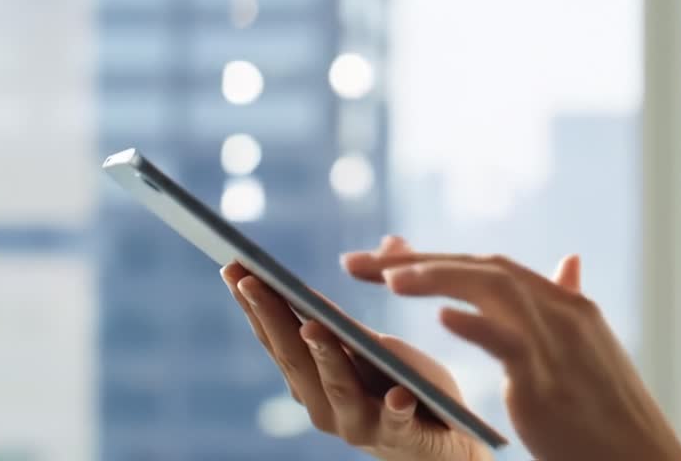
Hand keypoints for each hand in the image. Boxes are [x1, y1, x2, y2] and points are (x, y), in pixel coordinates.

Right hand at [221, 236, 488, 460]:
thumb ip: (381, 299)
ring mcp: (360, 424)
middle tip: (251, 279)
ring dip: (324, 358)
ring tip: (314, 327)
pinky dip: (394, 409)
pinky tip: (399, 394)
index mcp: (314, 379)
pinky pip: (397, 423)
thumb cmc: (408, 388)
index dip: (255, 304)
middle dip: (271, 317)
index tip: (233, 266)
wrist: (447, 444)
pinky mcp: (402, 436)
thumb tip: (391, 240)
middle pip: (294, 358)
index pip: (276, 338)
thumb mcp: (386, 344)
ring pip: (337, 388)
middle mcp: (325, 405)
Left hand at [342, 247, 680, 460]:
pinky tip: (440, 318)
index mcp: (566, 304)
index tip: (384, 258)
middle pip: (483, 268)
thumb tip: (569, 261)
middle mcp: (562, 311)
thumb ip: (566, 303)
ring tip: (388, 279)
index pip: (490, 267)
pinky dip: (476, 324)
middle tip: (356, 264)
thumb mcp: (587, 349)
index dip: (435, 259)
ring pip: (493, 288)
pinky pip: (509, 340)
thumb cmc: (609, 412)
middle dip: (419, 262)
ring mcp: (557, 342)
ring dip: (439, 277)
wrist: (642, 459)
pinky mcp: (549, 378)